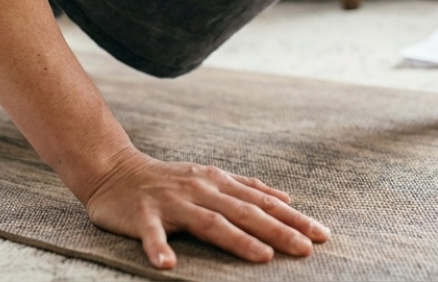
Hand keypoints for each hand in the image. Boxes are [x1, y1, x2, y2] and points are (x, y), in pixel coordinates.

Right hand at [83, 149, 329, 269]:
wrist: (115, 172)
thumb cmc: (169, 180)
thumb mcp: (212, 178)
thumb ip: (247, 188)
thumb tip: (287, 197)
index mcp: (219, 183)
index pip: (263, 202)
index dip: (293, 218)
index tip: (322, 235)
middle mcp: (201, 190)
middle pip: (245, 212)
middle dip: (278, 230)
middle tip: (306, 248)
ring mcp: (172, 202)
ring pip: (210, 222)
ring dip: (237, 240)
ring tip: (261, 257)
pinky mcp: (143, 215)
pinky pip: (151, 234)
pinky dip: (160, 248)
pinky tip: (168, 265)